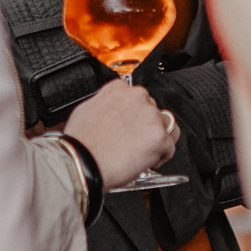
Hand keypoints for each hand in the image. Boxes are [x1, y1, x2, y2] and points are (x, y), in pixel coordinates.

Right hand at [64, 80, 178, 188]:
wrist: (83, 162)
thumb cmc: (81, 142)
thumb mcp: (86, 110)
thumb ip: (105, 105)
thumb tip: (111, 112)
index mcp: (119, 88)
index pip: (138, 97)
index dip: (135, 115)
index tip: (131, 126)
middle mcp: (137, 97)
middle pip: (153, 111)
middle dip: (146, 127)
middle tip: (134, 143)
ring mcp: (150, 116)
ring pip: (166, 127)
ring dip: (157, 139)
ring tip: (143, 153)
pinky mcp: (160, 136)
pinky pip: (170, 147)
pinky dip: (162, 156)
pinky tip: (147, 162)